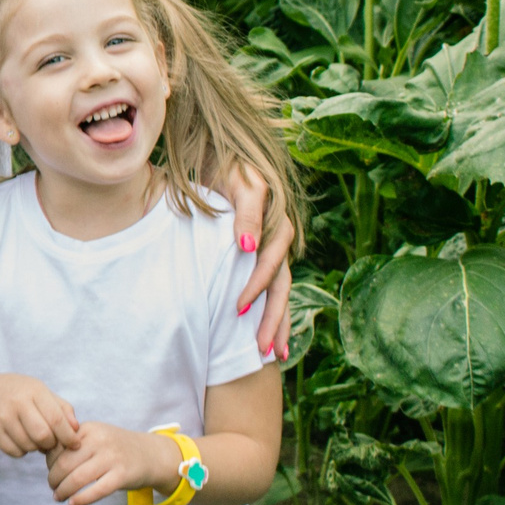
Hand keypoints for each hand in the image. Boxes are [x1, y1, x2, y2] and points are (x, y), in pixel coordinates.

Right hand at [0, 374, 81, 461]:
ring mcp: (2, 416)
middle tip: (50, 441)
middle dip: (51, 444)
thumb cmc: (21, 393)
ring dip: (36, 448)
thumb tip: (76, 429)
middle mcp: (17, 402)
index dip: (68, 436)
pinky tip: (21, 440)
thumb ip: (62, 409)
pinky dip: (22, 452)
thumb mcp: (42, 393)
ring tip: (34, 438)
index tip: (75, 444)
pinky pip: (14, 451)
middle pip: (42, 436)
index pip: (56, 419)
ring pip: (28, 446)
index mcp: (34, 391)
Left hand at [47, 423, 183, 504]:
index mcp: (89, 429)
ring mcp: (112, 457)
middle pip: (65, 463)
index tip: (50, 470)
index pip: (59, 446)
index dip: (49, 461)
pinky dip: (81, 499)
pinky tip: (72, 503)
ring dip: (63, 490)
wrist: (151, 454)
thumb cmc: (116, 448)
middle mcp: (100, 440)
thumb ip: (74, 442)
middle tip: (51, 487)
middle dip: (53, 478)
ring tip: (58, 497)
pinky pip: (96, 490)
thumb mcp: (96, 436)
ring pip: (77, 478)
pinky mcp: (122, 475)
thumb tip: (44, 454)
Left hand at [222, 164, 294, 361]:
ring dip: (276, 322)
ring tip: (271, 354)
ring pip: (279, 293)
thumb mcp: (241, 182)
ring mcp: (271, 249)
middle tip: (264, 351)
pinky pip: (269, 287)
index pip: (270, 266)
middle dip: (274, 320)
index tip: (239, 309)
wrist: (223, 150)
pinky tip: (264, 333)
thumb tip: (247, 248)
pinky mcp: (261, 252)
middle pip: (281, 287)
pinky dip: (268, 310)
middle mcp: (278, 242)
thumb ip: (246, 214)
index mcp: (277, 226)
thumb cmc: (230, 164)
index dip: (256, 287)